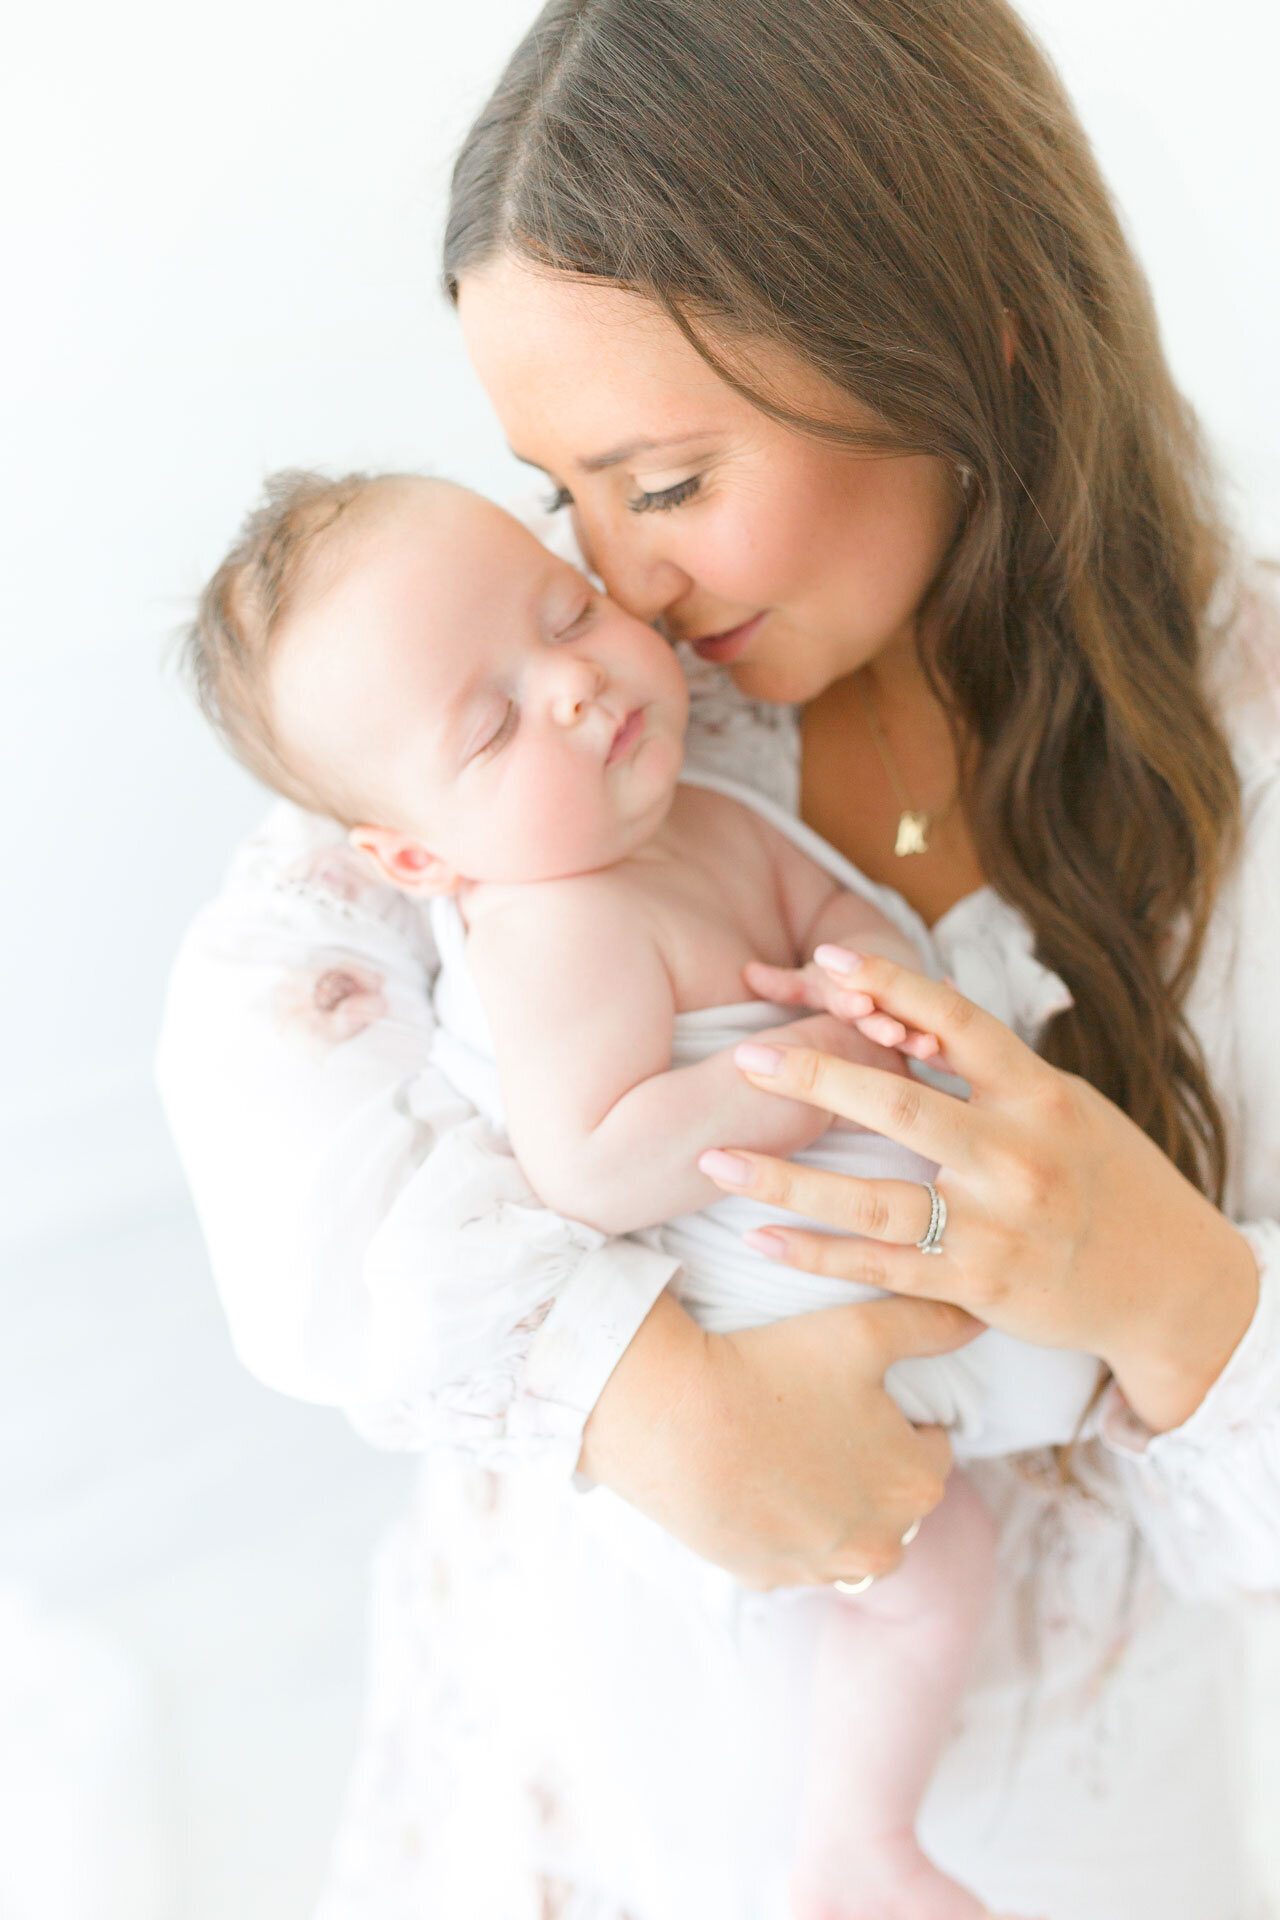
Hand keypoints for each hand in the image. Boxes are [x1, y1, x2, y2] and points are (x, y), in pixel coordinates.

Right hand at [577, 1289, 980, 1588]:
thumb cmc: (771, 1371)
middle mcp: (882, 1544)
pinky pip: (793, 1554)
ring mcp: (822, 1570)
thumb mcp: (861, 1332)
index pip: (932, 1449)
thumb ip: (931, 1323)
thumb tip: (979, 1316)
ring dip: (834, 1503)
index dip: (896, 1417)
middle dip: (871, 1466)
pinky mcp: (769, 1580)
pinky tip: (757, 1482)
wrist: (671, 1421)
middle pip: (893, 1498)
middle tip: (819, 1418)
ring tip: (789, 1450)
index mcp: (916, 1484)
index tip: (854, 1395)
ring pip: (848, 1534)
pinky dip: (784, 1526)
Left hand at [703, 950, 1259, 1432]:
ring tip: (716, 1161)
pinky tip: (761, 1237)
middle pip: (900, 1105)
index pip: (954, 1021)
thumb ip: (990, 1067)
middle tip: (744, 1056)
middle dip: (814, 1078)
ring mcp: (995, 1226)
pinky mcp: (978, 1286)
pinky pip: (882, 1268)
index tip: (821, 960)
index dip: (887, 982)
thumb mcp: (1065, 1105)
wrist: (1170, 1285)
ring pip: (874, 1200)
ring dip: (787, 1180)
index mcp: (1037, 1092)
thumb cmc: (1108, 1178)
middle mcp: (1016, 1155)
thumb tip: (914, 1001)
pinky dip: (817, 1254)